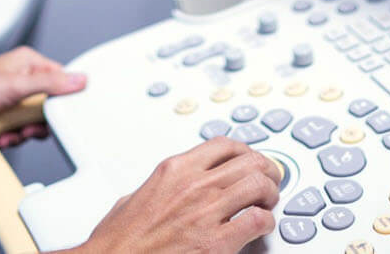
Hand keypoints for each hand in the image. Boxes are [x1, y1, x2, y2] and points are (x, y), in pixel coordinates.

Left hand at [0, 46, 86, 143]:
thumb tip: (81, 80)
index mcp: (29, 64)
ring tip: (8, 134)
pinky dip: (9, 138)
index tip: (54, 116)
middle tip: (25, 127)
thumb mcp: (15, 86)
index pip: (61, 83)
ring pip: (30, 123)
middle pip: (46, 108)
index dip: (60, 103)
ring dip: (21, 134)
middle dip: (36, 124)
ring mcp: (8, 99)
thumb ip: (49, 83)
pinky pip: (14, 131)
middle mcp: (20, 79)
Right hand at [73, 138, 278, 253]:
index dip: (246, 152)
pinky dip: (265, 223)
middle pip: (250, 160)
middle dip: (266, 171)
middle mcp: (194, 185)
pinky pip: (258, 221)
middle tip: (269, 182)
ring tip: (267, 204)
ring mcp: (206, 212)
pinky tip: (259, 228)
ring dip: (270, 194)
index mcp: (175, 170)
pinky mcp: (216, 242)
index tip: (251, 161)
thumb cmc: (119, 240)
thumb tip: (163, 190)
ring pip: (259, 185)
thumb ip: (157, 187)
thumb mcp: (133, 197)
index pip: (224, 146)